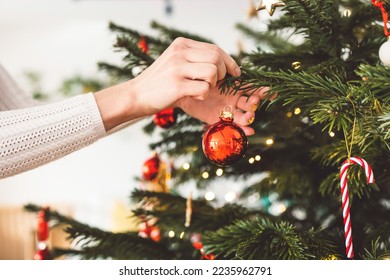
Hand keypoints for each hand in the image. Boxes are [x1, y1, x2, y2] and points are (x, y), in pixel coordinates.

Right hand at [94, 37, 268, 133]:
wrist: (136, 95)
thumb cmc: (159, 82)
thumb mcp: (175, 62)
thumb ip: (195, 59)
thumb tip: (222, 62)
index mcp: (181, 44)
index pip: (214, 48)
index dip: (229, 61)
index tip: (235, 72)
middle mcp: (180, 52)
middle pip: (217, 58)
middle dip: (222, 73)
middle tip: (217, 83)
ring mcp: (177, 68)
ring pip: (213, 72)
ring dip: (212, 84)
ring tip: (201, 89)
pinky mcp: (177, 85)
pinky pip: (204, 88)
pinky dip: (204, 95)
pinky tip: (194, 96)